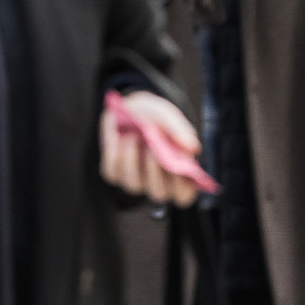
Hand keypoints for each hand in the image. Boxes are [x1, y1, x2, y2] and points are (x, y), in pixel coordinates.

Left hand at [100, 91, 201, 206]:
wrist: (130, 108)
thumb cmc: (156, 118)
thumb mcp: (169, 117)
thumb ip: (181, 131)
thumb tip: (192, 148)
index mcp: (178, 174)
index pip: (183, 196)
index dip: (181, 188)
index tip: (178, 167)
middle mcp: (157, 183)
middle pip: (158, 193)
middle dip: (155, 170)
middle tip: (152, 147)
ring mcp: (135, 180)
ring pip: (133, 183)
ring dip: (133, 159)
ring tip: (135, 136)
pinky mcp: (114, 174)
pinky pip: (113, 171)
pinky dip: (115, 152)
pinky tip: (120, 136)